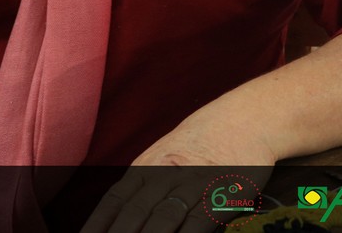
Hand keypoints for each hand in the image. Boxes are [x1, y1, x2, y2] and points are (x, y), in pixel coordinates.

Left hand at [79, 110, 274, 232]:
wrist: (244, 119)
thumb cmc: (200, 145)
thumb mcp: (164, 156)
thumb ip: (142, 187)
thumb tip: (115, 218)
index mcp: (146, 167)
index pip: (114, 201)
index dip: (96, 225)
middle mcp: (165, 174)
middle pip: (134, 213)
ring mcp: (193, 183)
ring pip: (163, 218)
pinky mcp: (221, 194)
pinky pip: (198, 220)